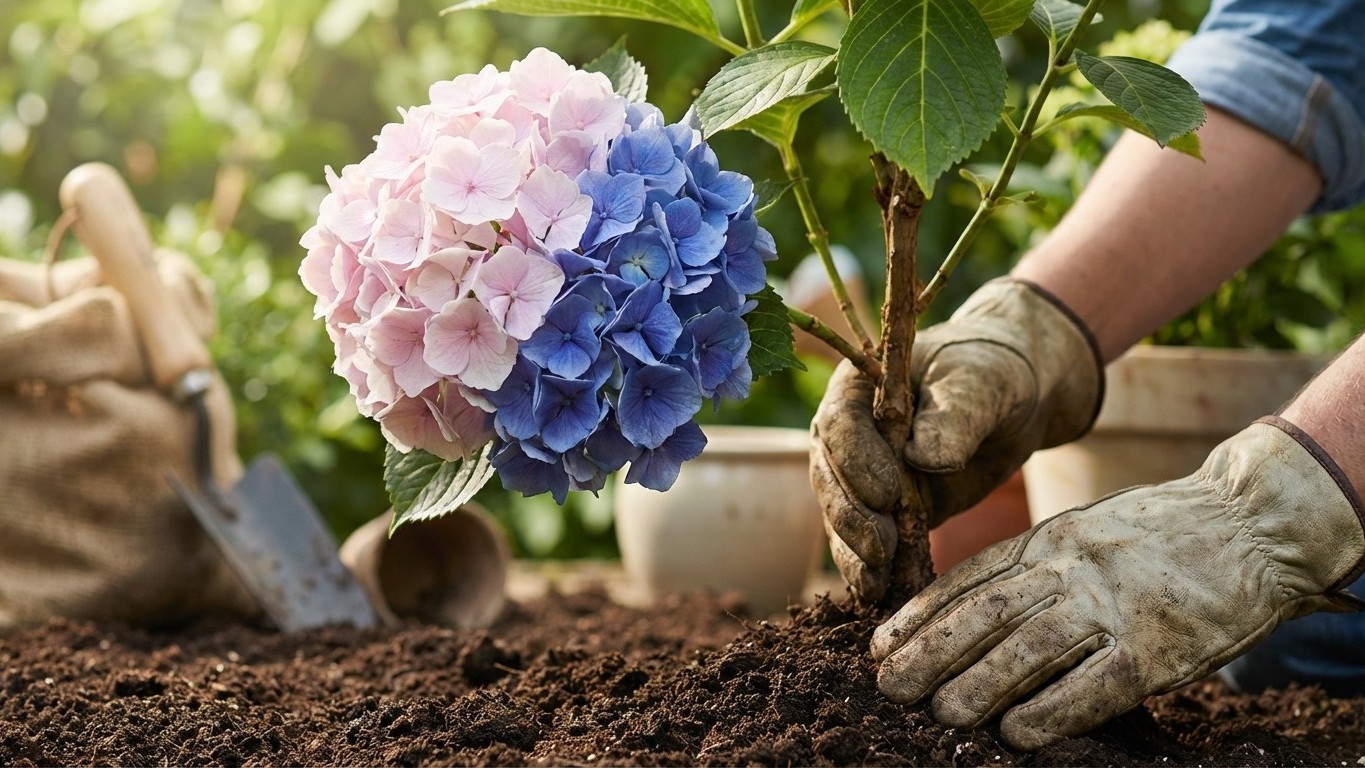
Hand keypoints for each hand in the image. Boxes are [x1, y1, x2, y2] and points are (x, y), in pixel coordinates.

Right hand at [810, 279, 1101, 600]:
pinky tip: (876, 593)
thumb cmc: (992, 375)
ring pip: (839, 515)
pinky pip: (863, 540)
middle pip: (830, 476)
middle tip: (880, 547)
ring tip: (873, 584)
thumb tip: (924, 459)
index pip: (841, 425)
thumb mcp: (981, 384)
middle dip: (850, 516)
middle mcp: (846, 431)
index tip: (888, 494)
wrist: (1014, 399)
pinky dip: (868, 568)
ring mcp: (859, 473)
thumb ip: (954, 416)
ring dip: (852, 551)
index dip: (857, 462)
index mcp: (859, 386)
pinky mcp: (882, 509)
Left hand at [870, 417, 1364, 749]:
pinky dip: (1051, 712)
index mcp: (1049, 541)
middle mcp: (1071, 568)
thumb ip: (1033, 566)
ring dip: (977, 686)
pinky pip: (1095, 685)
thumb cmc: (1159, 536)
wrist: (1250, 523)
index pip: (968, 580)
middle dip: (930, 653)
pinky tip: (1018, 735)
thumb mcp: (1083, 532)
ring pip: (1028, 649)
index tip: (879, 646)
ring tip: (942, 716)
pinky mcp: (1158, 646)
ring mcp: (1114, 605)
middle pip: (984, 614)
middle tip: (890, 686)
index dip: (918, 616)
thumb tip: (970, 612)